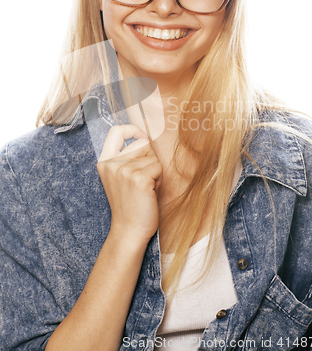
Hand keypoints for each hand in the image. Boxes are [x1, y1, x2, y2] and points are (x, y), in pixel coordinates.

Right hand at [97, 125, 162, 243]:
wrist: (129, 230)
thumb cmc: (130, 204)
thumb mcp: (121, 177)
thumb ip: (127, 158)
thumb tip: (146, 137)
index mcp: (105, 162)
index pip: (116, 131)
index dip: (132, 129)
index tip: (141, 137)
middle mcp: (112, 163)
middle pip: (143, 144)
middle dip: (149, 159)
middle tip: (142, 181)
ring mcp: (124, 170)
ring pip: (153, 158)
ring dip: (154, 173)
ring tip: (145, 189)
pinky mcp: (139, 179)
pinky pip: (158, 168)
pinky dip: (159, 180)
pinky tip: (149, 193)